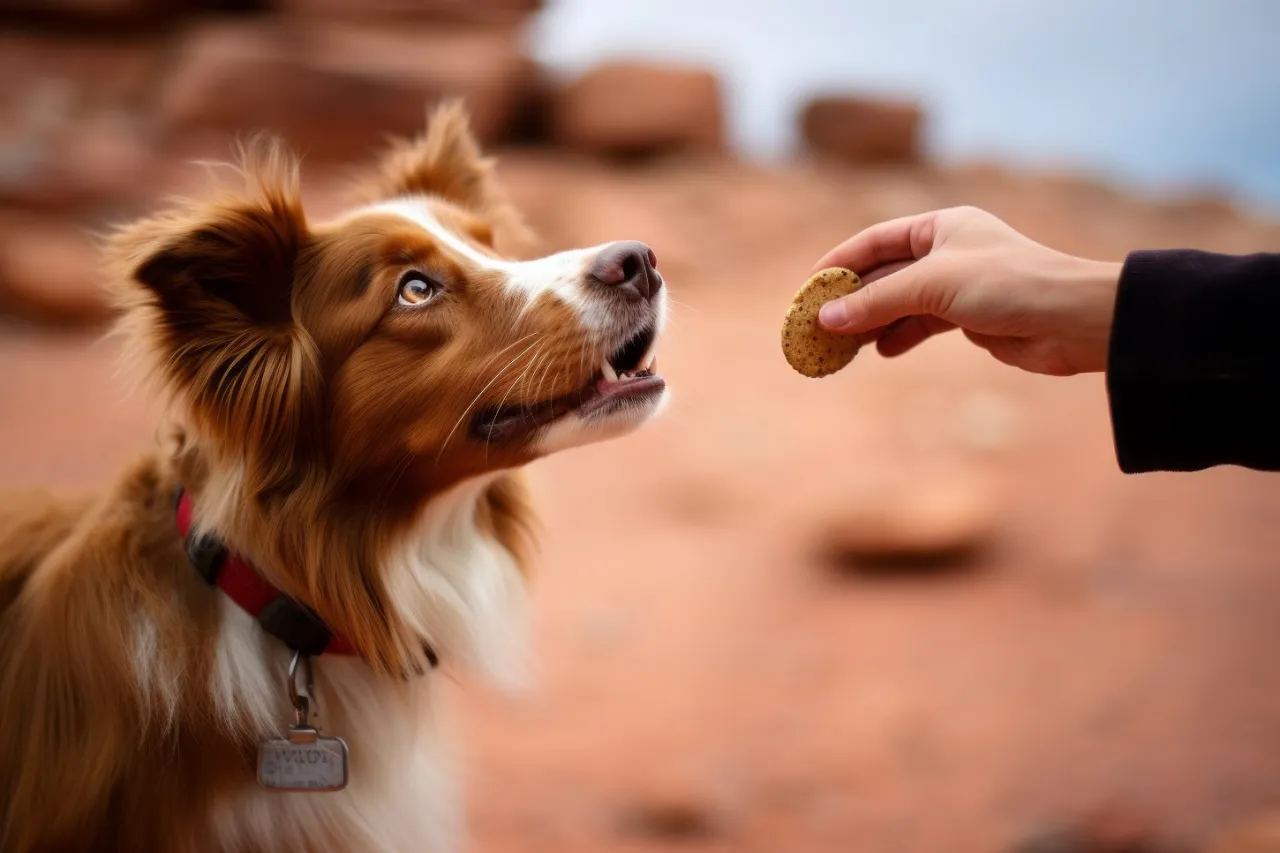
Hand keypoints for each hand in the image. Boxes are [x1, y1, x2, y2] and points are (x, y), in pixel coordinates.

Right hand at [814, 206, 1122, 375]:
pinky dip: (900, 337)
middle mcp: (948, 250)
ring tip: (842, 345)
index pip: (876, 240)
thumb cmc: (1009, 285)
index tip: (810, 286)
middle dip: (853, 299)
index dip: (841, 261)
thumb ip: (877, 302)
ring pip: (902, 303)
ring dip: (872, 323)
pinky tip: (881, 352)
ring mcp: (959, 284)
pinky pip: (922, 324)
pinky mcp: (971, 316)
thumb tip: (826, 319)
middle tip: (818, 323)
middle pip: (886, 274)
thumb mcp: (932, 287)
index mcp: (942, 225)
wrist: (1073, 321)